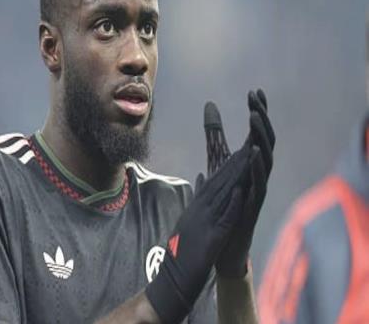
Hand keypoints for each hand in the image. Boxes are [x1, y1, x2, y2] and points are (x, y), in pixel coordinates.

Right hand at [145, 141, 252, 323]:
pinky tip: (241, 191)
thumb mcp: (188, 218)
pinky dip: (233, 204)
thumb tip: (201, 177)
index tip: (239, 150)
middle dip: (234, 164)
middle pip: (220, 183)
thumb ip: (196, 198)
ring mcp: (205, 222)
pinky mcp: (212, 236)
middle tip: (247, 145)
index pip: (214, 181)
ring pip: (223, 195)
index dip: (227, 165)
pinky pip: (224, 218)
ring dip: (236, 177)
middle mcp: (200, 209)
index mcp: (196, 206)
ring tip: (247, 160)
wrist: (173, 275)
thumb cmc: (182, 250)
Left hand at [205, 89, 274, 277]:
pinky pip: (259, 183)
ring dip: (261, 137)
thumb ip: (215, 137)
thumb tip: (210, 110)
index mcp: (250, 162)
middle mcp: (257, 172)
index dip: (258, 112)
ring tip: (254, 117)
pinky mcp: (252, 204)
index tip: (254, 91)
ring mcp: (256, 188)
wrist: (222, 239)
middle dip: (261, 118)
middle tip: (254, 98)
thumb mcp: (217, 162)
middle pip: (265, 140)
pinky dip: (258, 167)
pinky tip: (254, 152)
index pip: (256, 132)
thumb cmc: (225, 200)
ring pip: (266, 159)